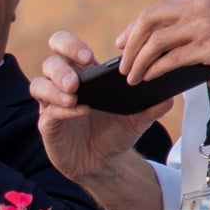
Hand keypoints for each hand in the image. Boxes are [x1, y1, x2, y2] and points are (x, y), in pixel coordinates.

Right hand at [32, 31, 164, 178]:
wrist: (105, 163)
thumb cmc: (116, 133)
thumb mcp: (138, 118)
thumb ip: (152, 106)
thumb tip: (170, 96)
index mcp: (83, 74)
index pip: (65, 47)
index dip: (71, 46)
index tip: (89, 56)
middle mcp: (63, 85)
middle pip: (50, 62)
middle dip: (61, 66)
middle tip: (77, 78)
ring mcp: (52, 105)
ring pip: (39, 85)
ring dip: (55, 87)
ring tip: (73, 94)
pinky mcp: (47, 125)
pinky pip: (47, 112)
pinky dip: (62, 110)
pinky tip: (79, 111)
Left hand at [111, 0, 209, 92]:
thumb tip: (208, 77)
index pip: (159, 8)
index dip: (136, 26)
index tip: (124, 40)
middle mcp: (200, 5)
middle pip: (149, 20)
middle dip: (129, 42)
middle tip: (121, 61)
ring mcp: (204, 24)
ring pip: (155, 41)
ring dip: (138, 61)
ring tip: (132, 76)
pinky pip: (171, 58)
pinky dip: (155, 70)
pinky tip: (150, 78)